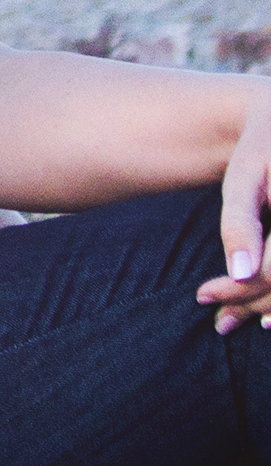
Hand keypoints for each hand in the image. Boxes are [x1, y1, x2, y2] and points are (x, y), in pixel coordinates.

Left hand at [197, 90, 270, 331]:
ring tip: (234, 321)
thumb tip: (239, 274)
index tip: (201, 295)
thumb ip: (241, 222)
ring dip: (270, 309)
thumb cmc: (262, 144)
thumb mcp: (247, 175)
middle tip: (217, 320)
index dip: (240, 291)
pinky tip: (267, 316)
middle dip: (253, 305)